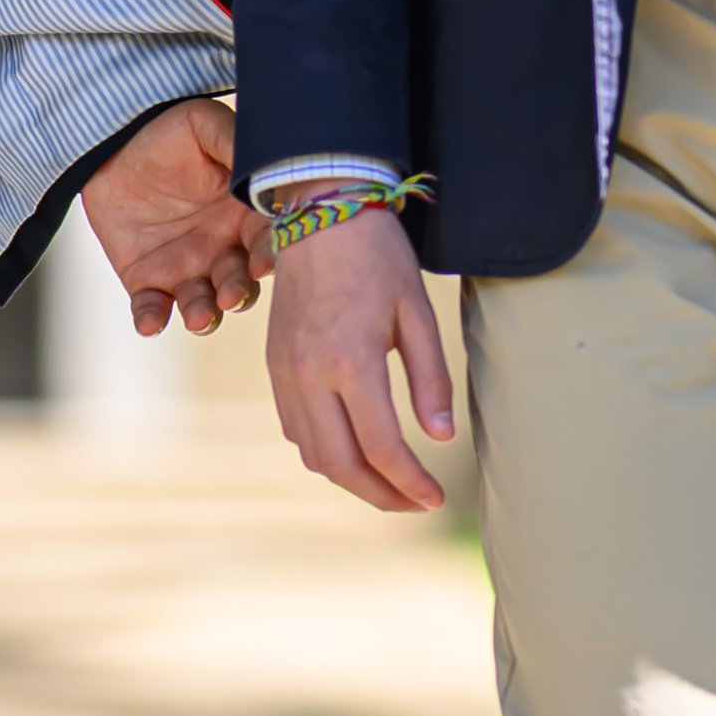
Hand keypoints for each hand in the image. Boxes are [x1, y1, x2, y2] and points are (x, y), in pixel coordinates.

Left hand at [78, 97, 261, 335]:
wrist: (113, 144)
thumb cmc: (168, 132)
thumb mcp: (204, 126)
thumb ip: (235, 144)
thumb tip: (266, 163)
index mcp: (246, 217)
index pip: (267, 242)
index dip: (268, 255)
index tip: (262, 263)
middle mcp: (224, 250)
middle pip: (241, 282)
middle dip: (238, 292)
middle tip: (231, 295)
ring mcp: (188, 269)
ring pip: (204, 304)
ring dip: (205, 314)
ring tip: (199, 316)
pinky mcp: (148, 281)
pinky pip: (153, 308)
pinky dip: (152, 319)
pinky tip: (150, 323)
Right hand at [261, 198, 459, 512]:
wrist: (319, 212)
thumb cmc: (378, 257)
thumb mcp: (419, 313)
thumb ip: (430, 379)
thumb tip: (440, 437)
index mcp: (351, 362)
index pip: (382, 448)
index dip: (411, 483)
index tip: (435, 497)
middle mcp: (310, 375)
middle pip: (341, 465)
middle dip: (381, 495)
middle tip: (414, 502)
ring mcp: (285, 372)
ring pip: (312, 453)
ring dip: (350, 478)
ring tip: (388, 482)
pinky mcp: (275, 365)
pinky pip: (294, 428)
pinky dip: (323, 451)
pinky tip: (352, 447)